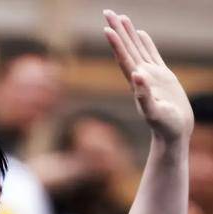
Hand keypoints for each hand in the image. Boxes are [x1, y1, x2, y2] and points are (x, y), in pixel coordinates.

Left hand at [103, 10, 193, 142]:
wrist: (174, 133)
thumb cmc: (164, 126)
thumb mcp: (154, 113)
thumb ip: (144, 96)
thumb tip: (137, 75)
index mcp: (137, 83)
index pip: (124, 59)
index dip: (116, 43)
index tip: (107, 27)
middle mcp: (140, 77)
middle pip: (127, 48)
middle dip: (117, 30)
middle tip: (107, 11)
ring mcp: (151, 75)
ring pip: (137, 49)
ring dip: (129, 33)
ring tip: (122, 16)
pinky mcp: (162, 77)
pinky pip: (152, 55)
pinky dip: (146, 43)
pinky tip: (141, 34)